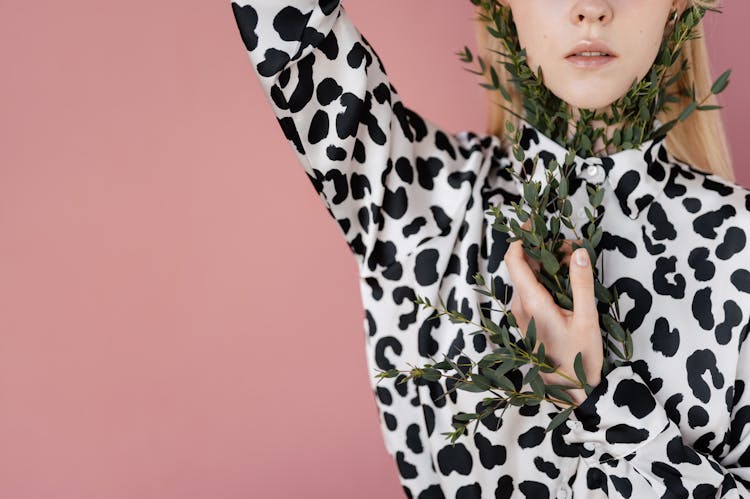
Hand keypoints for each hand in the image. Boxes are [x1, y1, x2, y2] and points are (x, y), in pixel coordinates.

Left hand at [504, 221, 602, 405]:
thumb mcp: (587, 319)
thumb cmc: (580, 358)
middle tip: (572, 247)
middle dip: (544, 250)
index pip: (514, 260)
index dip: (520, 238)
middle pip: (523, 266)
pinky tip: (568, 282)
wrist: (570, 392)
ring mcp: (520, 315)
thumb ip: (582, 283)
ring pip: (528, 279)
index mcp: (532, 303)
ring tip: (575, 263)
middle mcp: (520, 306)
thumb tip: (578, 251)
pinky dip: (546, 281)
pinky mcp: (525, 321)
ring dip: (547, 266)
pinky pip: (530, 292)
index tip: (534, 223)